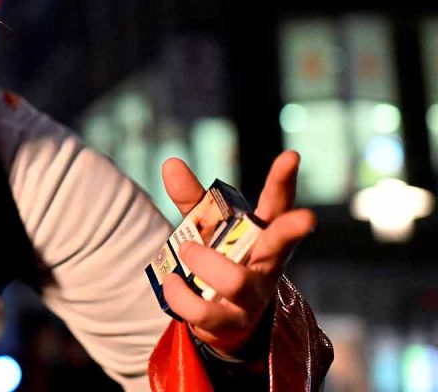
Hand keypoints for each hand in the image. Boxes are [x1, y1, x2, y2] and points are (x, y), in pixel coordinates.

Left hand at [160, 150, 315, 356]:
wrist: (224, 321)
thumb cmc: (221, 262)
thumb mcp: (207, 228)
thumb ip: (192, 200)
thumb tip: (171, 163)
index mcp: (262, 234)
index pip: (277, 204)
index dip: (283, 181)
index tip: (291, 156)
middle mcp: (266, 264)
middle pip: (281, 245)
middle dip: (291, 231)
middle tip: (307, 217)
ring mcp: (252, 297)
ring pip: (235, 280)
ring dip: (204, 262)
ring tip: (187, 252)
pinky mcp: (232, 323)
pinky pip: (203, 311)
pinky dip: (180, 295)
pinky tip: (172, 284)